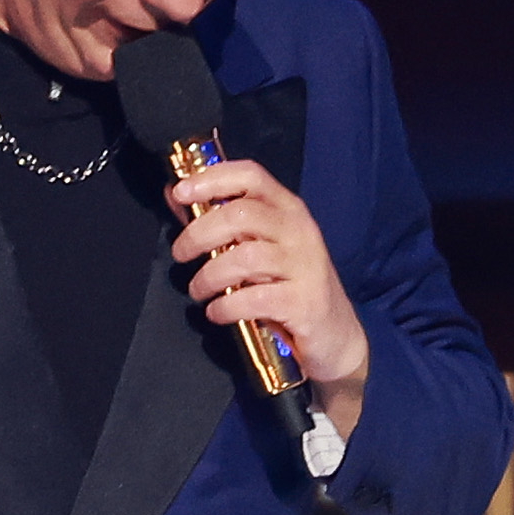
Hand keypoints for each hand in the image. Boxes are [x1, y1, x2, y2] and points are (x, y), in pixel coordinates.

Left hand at [162, 155, 370, 416]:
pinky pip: (253, 299)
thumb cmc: (291, 289)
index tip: (181, 192)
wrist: (336, 338)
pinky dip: (225, 307)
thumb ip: (223, 225)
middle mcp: (299, 231)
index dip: (211, 179)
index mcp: (288, 210)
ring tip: (199, 290)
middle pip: (240, 214)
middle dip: (199, 234)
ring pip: (244, 257)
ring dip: (209, 276)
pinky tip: (217, 312)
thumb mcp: (262, 249)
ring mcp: (305, 266)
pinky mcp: (304, 303)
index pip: (250, 176)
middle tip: (182, 253)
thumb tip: (177, 196)